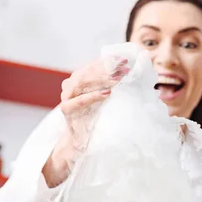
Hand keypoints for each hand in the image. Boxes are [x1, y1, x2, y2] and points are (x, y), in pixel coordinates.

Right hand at [42, 56, 129, 186]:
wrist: (81, 141)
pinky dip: (93, 96)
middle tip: (125, 68)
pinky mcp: (66, 110)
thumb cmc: (98, 118)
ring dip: (102, 79)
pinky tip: (107, 93)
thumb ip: (115, 84)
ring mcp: (67, 97)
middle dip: (108, 68)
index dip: (109, 61)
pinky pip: (78, 101)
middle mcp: (71, 85)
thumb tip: (135, 69)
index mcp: (80, 78)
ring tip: (118, 79)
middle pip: (88, 71)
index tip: (125, 60)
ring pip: (81, 82)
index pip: (94, 65)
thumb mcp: (108, 98)